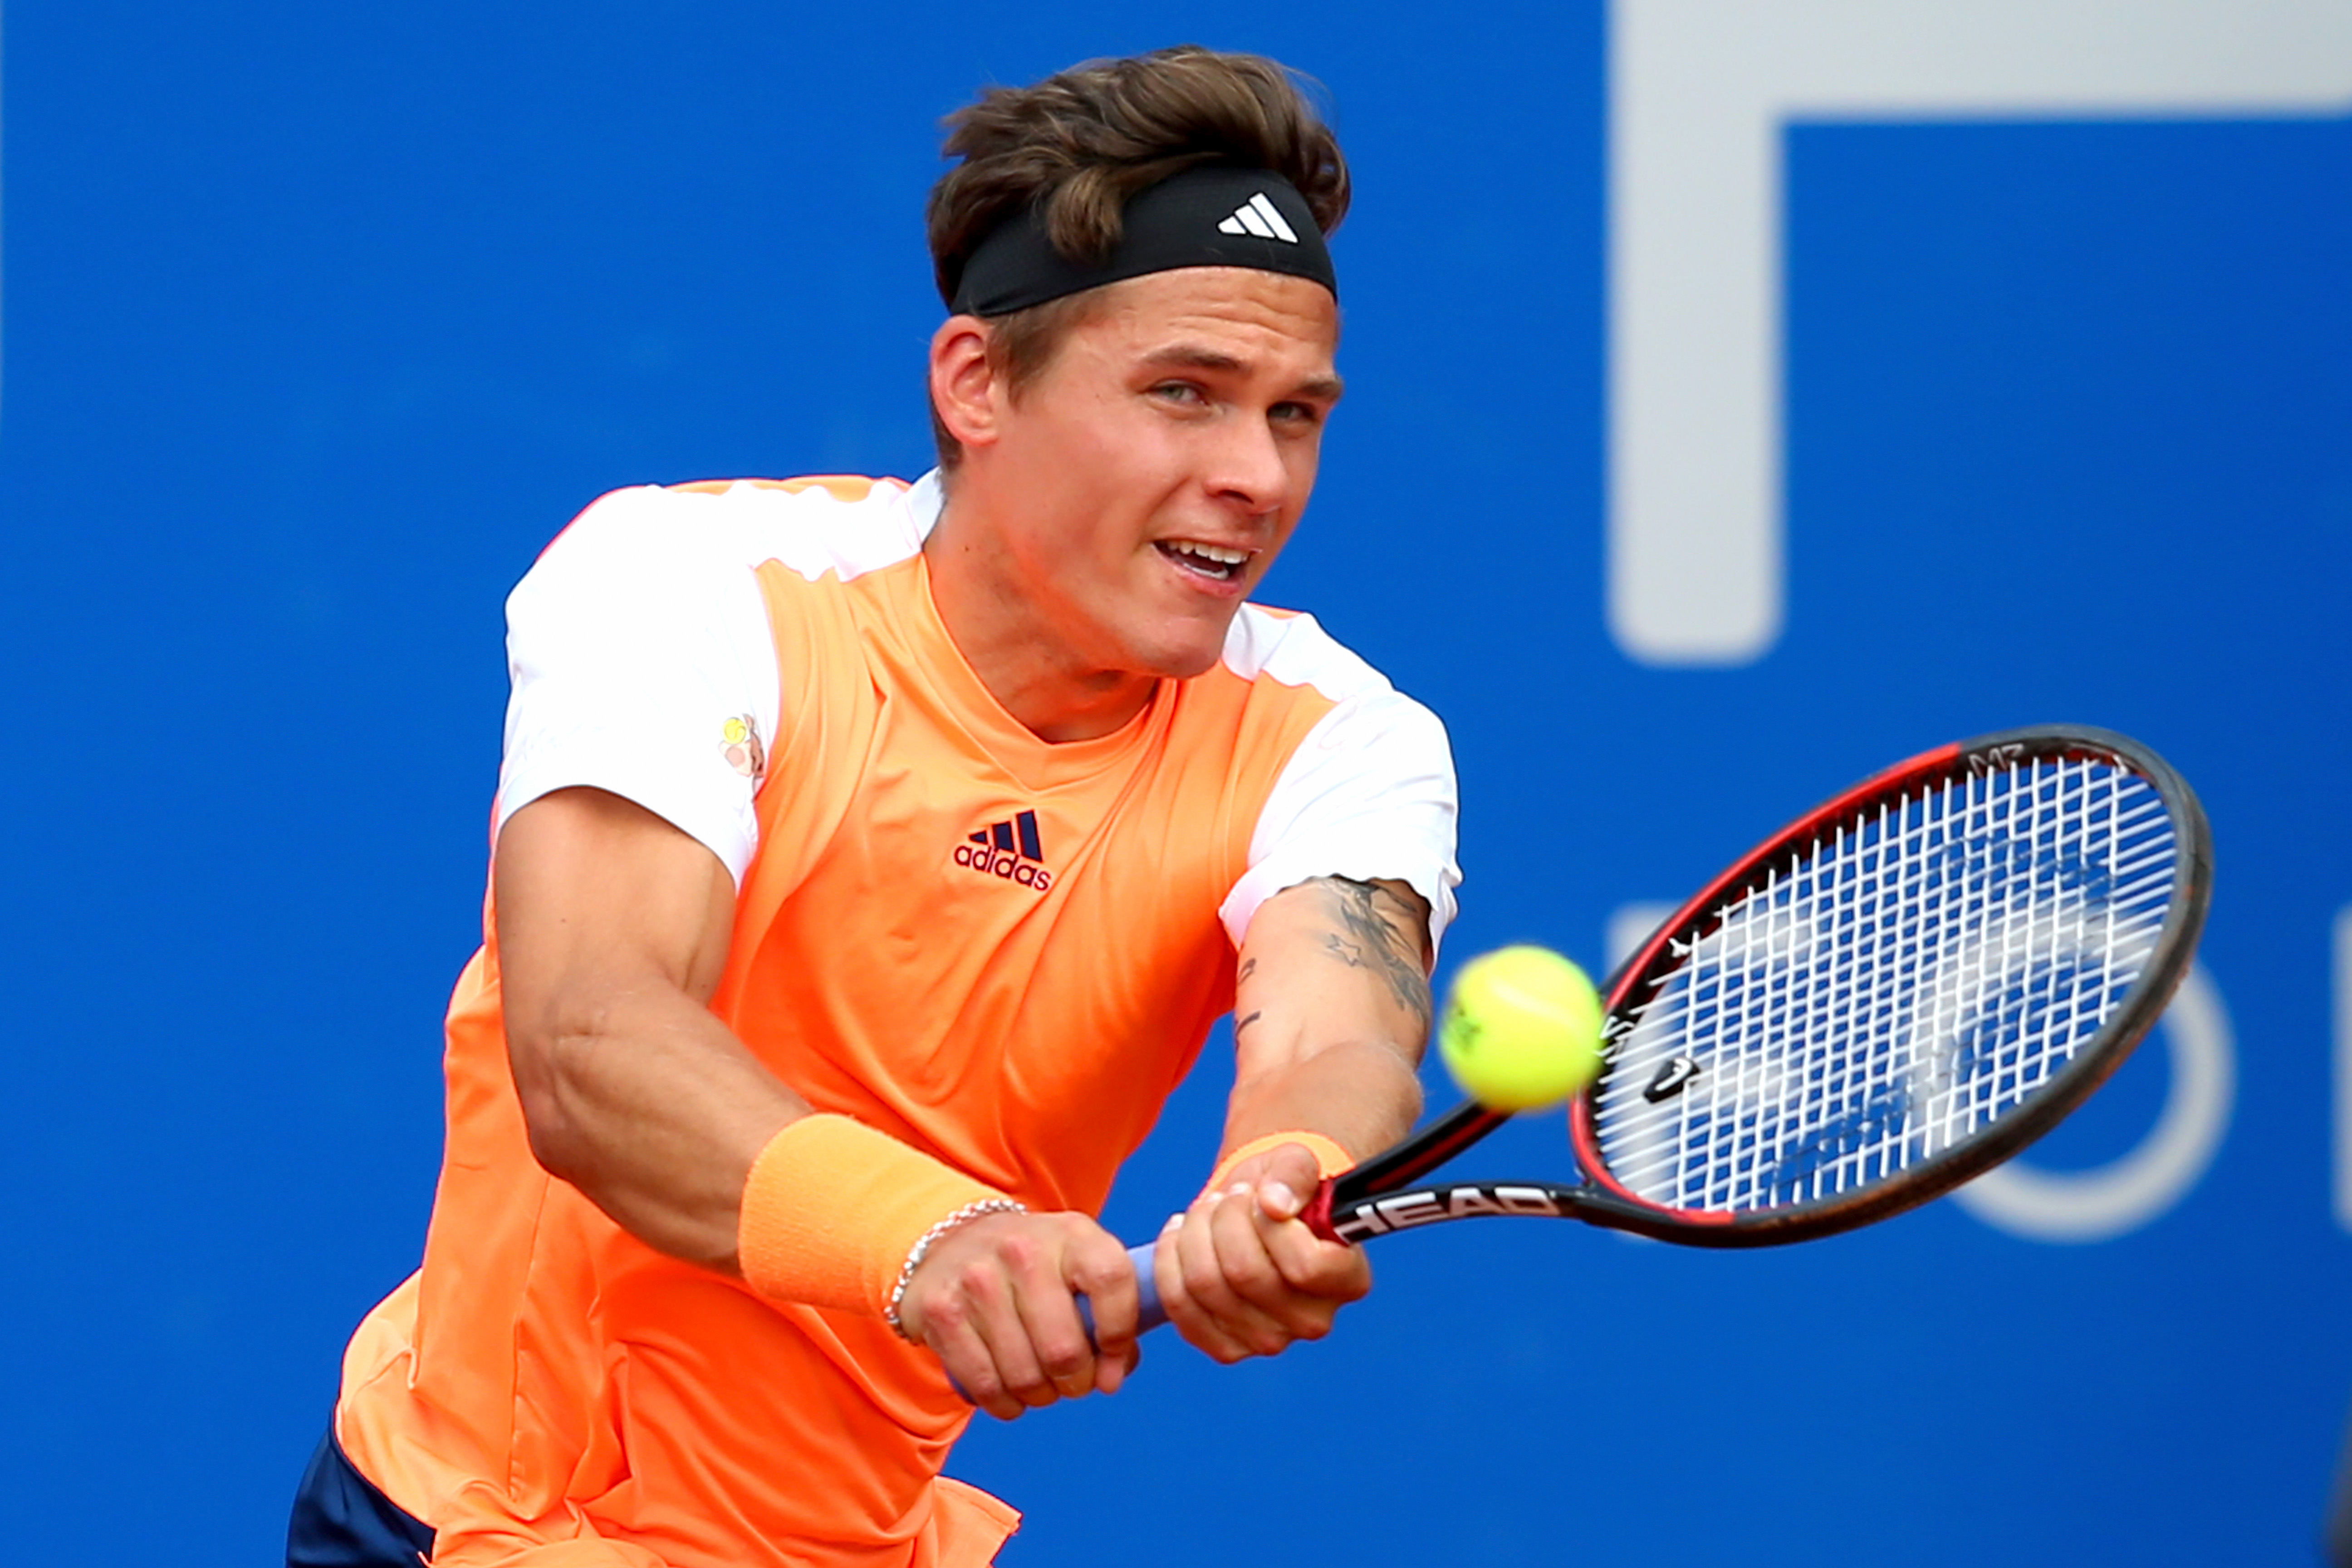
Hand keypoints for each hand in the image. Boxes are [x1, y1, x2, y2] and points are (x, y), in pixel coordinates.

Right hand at [895, 1209, 1142, 1420]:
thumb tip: (1110, 1380)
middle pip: (1064, 1349)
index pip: (1112, 1281)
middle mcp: (1022, 1250)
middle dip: (1076, 1383)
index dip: (1119, 1334)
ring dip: (1040, 1395)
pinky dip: (1004, 1404)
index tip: (1113, 1359)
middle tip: (1073, 1382)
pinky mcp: (941, 1311)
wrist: (954, 1242)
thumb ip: (1110, 1315)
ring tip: (1041, 1386)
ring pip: (1024, 1375)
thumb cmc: (1034, 1267)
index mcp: (1071, 1233)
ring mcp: (977, 1279)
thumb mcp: (1079, 1266)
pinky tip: (1009, 1395)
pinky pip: (985, 1384)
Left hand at [1153, 1140, 1370, 1362]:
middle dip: (1224, 1219)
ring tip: (1205, 1211)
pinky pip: (1179, 1307)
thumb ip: (1293, 1173)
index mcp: (1347, 1279)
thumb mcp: (1296, 1162)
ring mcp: (1268, 1341)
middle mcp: (1313, 1320)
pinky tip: (1179, 1235)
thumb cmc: (1282, 1190)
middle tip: (1227, 1196)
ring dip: (1194, 1234)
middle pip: (1245, 1274)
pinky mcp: (1226, 1347)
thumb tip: (1275, 1203)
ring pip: (1206, 1285)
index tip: (1261, 1195)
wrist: (1256, 1214)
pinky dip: (1170, 1263)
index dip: (1271, 1225)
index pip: (1305, 1266)